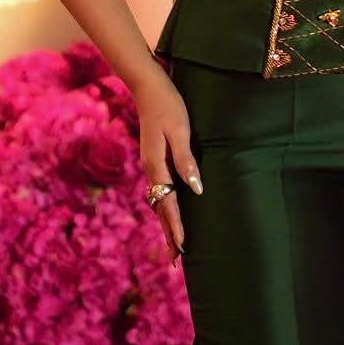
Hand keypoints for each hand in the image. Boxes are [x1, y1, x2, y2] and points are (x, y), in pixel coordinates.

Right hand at [135, 66, 202, 263]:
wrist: (148, 85)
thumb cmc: (168, 105)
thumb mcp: (180, 130)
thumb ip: (186, 160)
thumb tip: (195, 189)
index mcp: (156, 165)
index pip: (168, 203)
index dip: (175, 225)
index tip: (182, 247)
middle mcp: (151, 168)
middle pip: (160, 207)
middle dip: (168, 232)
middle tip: (175, 258)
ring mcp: (151, 163)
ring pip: (158, 199)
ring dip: (166, 221)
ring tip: (174, 242)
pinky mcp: (154, 157)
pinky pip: (160, 189)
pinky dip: (165, 205)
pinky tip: (170, 209)